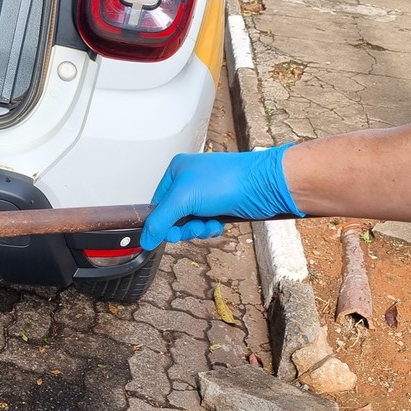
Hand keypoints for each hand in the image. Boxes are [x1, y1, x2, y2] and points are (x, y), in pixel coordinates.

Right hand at [140, 144, 303, 249]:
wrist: (264, 185)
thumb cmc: (228, 180)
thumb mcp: (184, 199)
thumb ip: (160, 221)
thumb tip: (145, 239)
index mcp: (177, 171)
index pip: (157, 203)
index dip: (161, 221)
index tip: (168, 232)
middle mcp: (190, 181)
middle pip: (173, 215)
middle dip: (183, 226)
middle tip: (192, 227)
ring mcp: (206, 194)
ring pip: (190, 222)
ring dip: (198, 229)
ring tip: (209, 224)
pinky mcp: (220, 205)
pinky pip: (206, 223)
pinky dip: (210, 228)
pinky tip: (219, 223)